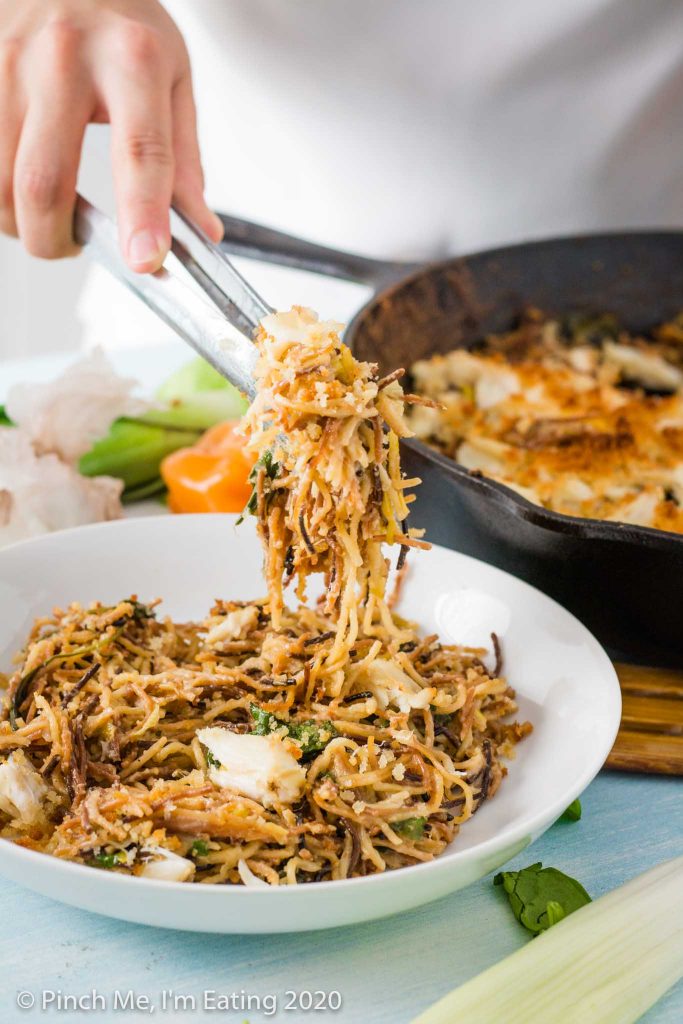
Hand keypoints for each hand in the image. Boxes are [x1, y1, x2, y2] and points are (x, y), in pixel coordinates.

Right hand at [0, 0, 222, 271]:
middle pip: (44, 181)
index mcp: (131, 59)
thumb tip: (200, 234)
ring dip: (16, 220)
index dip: (143, 214)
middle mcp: (63, 56)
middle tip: (69, 246)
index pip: (140, 152)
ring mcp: (6, 58)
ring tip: (41, 213)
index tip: (145, 260)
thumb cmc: (120, 22)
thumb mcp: (171, 77)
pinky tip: (14, 182)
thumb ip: (183, 162)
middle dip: (53, 239)